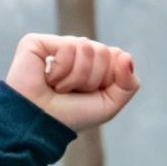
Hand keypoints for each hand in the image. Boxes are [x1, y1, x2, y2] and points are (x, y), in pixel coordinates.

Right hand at [3, 33, 139, 132]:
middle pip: (103, 51)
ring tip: (60, 87)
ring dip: (77, 77)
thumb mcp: (109, 105)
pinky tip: (48, 79)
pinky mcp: (37, 42)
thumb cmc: (73, 115)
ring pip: (87, 47)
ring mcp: (57, 45)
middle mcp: (75, 51)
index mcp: (92, 63)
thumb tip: (125, 55)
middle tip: (73, 91)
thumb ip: (128, 83)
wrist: (42, 123)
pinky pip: (68, 47)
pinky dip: (62, 70)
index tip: (91, 93)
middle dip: (92, 78)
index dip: (108, 78)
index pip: (116, 55)